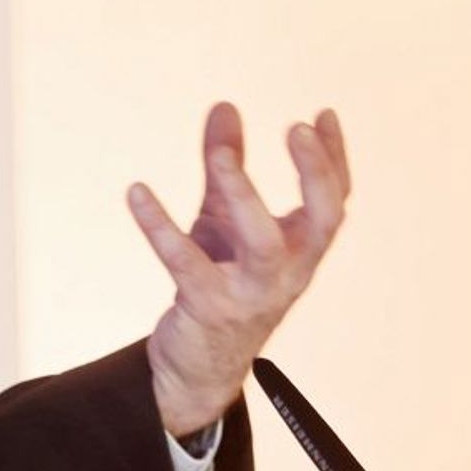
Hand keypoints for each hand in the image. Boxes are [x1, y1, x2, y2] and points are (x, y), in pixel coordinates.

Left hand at [127, 103, 349, 436]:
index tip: (322, 113)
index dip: (333, 158)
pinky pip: (184, 263)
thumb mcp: (223, 218)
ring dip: (242, 195)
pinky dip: (159, 226)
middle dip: (314, 174)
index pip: (334, 199)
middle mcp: (289, 271)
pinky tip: (136, 191)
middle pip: (322, 221)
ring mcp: (252, 292)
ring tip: (218, 156)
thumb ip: (226, 163)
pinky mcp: (207, 305)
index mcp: (301, 249)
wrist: (199, 364)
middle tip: (295, 127)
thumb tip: (224, 106)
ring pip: (262, 243)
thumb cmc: (220, 280)